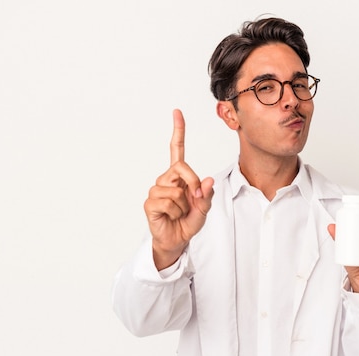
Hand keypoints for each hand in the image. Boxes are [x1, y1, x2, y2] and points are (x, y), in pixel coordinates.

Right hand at [144, 109, 213, 269]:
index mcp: (178, 176)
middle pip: (182, 168)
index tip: (177, 113)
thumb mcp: (204, 208)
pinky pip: (168, 202)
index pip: (177, 150)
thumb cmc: (188, 221)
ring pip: (176, 190)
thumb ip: (207, 195)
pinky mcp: (150, 203)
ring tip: (179, 212)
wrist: (177, 240)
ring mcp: (156, 190)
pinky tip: (171, 216)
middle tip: (195, 200)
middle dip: (193, 184)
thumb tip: (208, 181)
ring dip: (184, 205)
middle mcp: (165, 179)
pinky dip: (175, 212)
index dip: (178, 131)